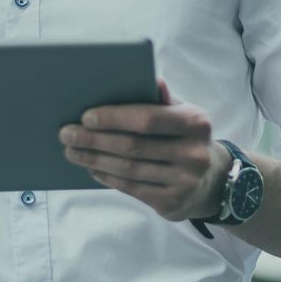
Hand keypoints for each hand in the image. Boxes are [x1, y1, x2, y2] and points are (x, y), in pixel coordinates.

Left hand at [60, 77, 228, 222]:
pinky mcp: (172, 203)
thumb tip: (151, 78)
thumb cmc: (187, 137)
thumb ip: (162, 99)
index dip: (114, 118)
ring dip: (94, 160)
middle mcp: (193, 154)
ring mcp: (184, 182)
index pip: (148, 119)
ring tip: (72, 152)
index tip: (86, 117)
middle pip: (132, 147)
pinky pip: (131, 189)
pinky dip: (107, 177)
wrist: (213, 181)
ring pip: (128, 170)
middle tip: (67, 134)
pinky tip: (92, 168)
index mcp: (196, 123)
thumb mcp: (184, 113)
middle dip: (94, 140)